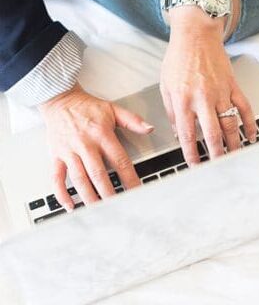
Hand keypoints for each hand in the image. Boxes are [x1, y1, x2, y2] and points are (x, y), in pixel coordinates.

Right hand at [38, 84, 153, 210]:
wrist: (60, 100)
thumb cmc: (87, 107)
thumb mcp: (113, 109)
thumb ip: (132, 120)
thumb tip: (149, 128)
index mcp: (102, 134)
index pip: (119, 160)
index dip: (129, 177)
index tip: (137, 191)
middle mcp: (85, 144)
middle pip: (99, 174)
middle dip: (109, 193)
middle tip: (118, 207)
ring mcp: (69, 151)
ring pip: (79, 179)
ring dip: (89, 196)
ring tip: (99, 210)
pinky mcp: (56, 156)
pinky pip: (57, 177)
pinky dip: (61, 193)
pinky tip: (70, 205)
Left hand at [160, 8, 256, 165]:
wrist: (196, 34)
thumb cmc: (178, 59)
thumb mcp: (165, 86)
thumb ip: (171, 112)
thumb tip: (178, 133)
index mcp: (183, 101)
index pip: (188, 135)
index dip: (191, 154)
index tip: (194, 166)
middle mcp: (203, 99)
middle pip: (213, 134)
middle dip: (216, 155)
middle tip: (219, 168)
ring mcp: (220, 93)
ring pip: (231, 124)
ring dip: (234, 144)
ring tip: (234, 157)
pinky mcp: (232, 86)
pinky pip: (245, 108)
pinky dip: (250, 123)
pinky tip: (251, 135)